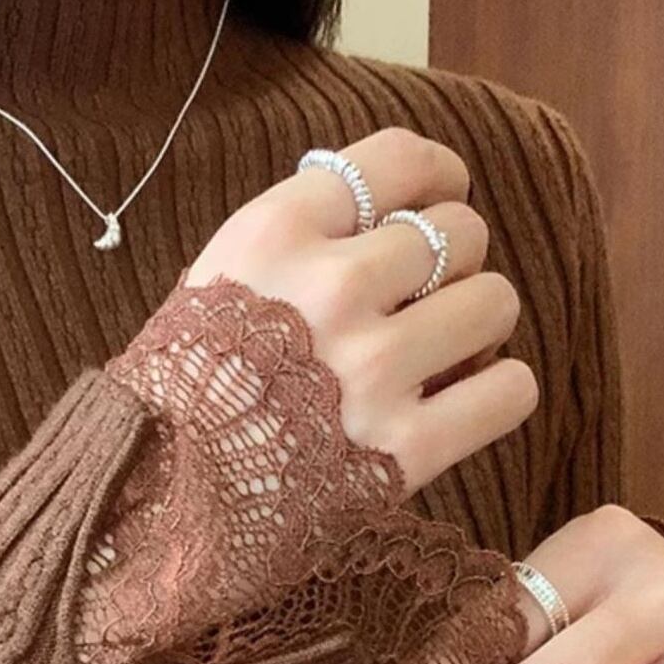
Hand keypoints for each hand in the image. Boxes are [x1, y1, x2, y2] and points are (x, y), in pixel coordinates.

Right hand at [184, 127, 538, 498]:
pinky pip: (511, 391)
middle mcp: (329, 289)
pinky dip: (498, 392)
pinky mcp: (403, 449)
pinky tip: (462, 401)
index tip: (440, 198)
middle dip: (451, 264)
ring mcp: (370, 370)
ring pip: (495, 302)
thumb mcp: (214, 283)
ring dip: (476, 325)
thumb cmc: (181, 393)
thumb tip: (385, 208)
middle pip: (459, 232)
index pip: (401, 160)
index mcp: (275, 234)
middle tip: (421, 301)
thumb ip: (294, 239)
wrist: (153, 504)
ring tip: (440, 354)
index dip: (440, 176)